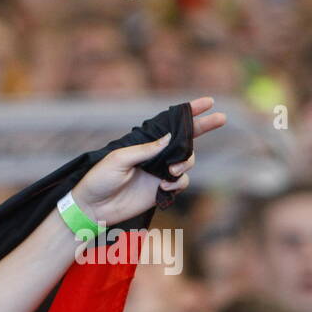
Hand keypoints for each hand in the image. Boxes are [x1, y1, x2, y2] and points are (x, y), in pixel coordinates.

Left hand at [72, 96, 226, 225]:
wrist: (91, 209)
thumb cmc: (99, 180)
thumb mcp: (118, 159)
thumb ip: (145, 150)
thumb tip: (170, 137)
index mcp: (143, 143)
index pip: (170, 125)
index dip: (189, 113)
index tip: (208, 102)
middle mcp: (154, 156)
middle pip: (186, 139)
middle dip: (203, 127)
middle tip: (221, 118)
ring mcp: (158, 173)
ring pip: (187, 161)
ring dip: (185, 162)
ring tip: (172, 171)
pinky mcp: (160, 191)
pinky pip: (181, 183)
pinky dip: (178, 183)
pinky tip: (164, 186)